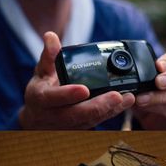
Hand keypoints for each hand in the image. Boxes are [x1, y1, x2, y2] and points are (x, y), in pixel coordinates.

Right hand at [19, 32, 134, 129]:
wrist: (38, 118)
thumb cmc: (41, 91)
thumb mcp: (41, 72)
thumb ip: (49, 56)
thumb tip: (50, 36)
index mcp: (41, 99)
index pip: (54, 98)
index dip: (68, 95)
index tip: (84, 89)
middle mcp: (54, 115)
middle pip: (77, 114)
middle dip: (98, 107)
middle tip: (117, 96)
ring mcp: (68, 125)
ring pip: (90, 120)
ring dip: (110, 111)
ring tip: (127, 99)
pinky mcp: (80, 128)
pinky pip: (97, 122)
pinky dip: (111, 114)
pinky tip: (125, 104)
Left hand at [133, 48, 165, 129]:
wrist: (149, 117)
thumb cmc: (146, 93)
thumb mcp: (139, 82)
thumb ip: (135, 77)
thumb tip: (121, 75)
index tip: (158, 65)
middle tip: (158, 82)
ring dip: (160, 97)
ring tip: (142, 100)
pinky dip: (157, 109)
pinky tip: (145, 109)